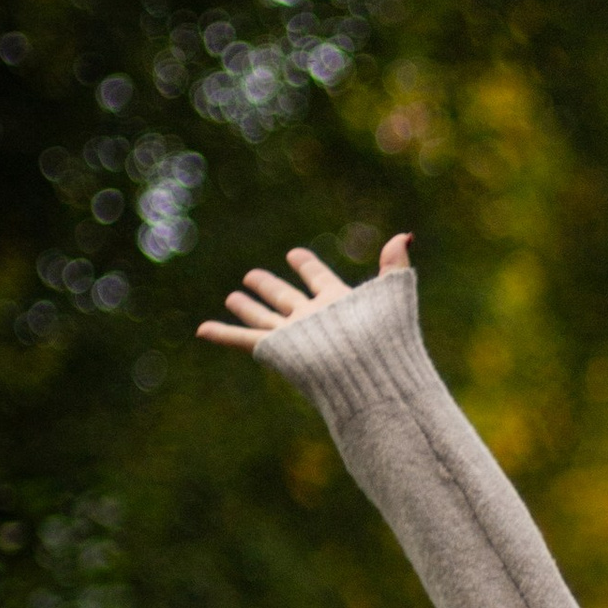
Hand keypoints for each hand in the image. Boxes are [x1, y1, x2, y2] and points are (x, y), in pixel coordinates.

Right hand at [196, 233, 413, 351]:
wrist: (370, 372)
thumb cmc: (385, 334)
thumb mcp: (392, 293)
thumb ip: (395, 264)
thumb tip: (405, 235)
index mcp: (340, 303)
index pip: (320, 279)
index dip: (307, 266)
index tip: (295, 254)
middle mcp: (315, 319)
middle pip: (287, 299)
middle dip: (271, 287)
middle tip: (252, 275)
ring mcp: (296, 335)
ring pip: (265, 317)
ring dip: (248, 307)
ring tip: (232, 296)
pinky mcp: (279, 350)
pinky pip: (245, 340)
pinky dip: (224, 334)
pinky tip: (202, 329)